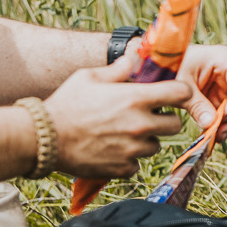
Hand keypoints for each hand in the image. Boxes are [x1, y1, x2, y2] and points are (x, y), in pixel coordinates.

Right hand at [43, 54, 191, 178]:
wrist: (44, 138)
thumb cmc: (65, 103)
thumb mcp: (89, 77)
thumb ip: (117, 69)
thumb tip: (134, 57)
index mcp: (135, 98)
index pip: (181, 94)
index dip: (179, 93)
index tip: (170, 94)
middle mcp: (140, 125)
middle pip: (176, 126)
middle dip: (165, 120)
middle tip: (147, 117)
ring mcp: (132, 149)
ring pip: (156, 146)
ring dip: (146, 141)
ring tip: (124, 134)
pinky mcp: (122, 169)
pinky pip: (137, 164)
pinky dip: (129, 159)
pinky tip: (112, 150)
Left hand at [178, 43, 226, 138]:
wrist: (161, 64)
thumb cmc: (171, 66)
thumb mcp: (182, 84)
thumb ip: (196, 104)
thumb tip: (210, 125)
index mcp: (225, 60)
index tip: (223, 117)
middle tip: (219, 134)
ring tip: (214, 137)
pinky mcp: (220, 97)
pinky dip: (221, 125)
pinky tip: (211, 134)